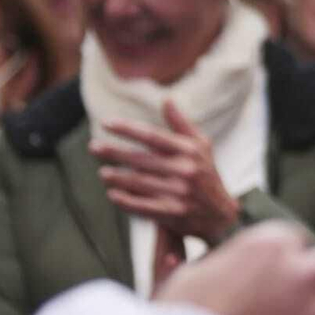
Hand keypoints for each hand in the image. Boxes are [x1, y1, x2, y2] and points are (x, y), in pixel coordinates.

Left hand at [92, 99, 239, 244]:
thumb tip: (166, 100)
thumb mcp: (201, 147)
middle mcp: (185, 170)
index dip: (128, 129)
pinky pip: (143, 206)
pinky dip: (126, 201)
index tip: (106, 123)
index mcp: (190, 151)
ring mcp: (179, 193)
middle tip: (94, 147)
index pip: (153, 136)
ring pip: (139, 183)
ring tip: (103, 173)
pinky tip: (112, 194)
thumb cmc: (206, 174)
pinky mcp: (173, 213)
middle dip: (114, 152)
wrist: (220, 214)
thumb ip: (181, 124)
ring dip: (117, 177)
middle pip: (141, 159)